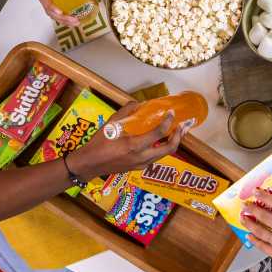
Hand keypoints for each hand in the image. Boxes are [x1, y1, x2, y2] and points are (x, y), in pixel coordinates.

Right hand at [34, 0, 94, 26]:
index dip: (52, 7)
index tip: (60, 12)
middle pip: (49, 11)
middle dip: (62, 19)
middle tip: (74, 21)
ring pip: (51, 14)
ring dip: (62, 21)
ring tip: (75, 23)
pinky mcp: (49, 0)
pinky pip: (54, 11)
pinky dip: (61, 17)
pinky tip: (71, 20)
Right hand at [69, 104, 187, 179]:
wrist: (89, 165)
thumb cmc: (98, 144)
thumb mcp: (110, 124)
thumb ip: (126, 112)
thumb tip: (138, 103)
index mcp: (134, 145)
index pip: (158, 133)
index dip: (168, 121)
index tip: (172, 113)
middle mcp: (141, 157)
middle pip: (169, 148)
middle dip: (178, 137)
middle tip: (182, 126)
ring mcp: (141, 164)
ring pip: (164, 155)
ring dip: (172, 143)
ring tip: (175, 133)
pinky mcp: (138, 168)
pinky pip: (155, 158)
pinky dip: (161, 149)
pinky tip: (160, 142)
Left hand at [239, 188, 271, 271]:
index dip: (265, 196)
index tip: (256, 191)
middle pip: (265, 216)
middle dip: (253, 209)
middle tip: (245, 204)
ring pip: (260, 231)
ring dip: (249, 223)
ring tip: (243, 217)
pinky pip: (262, 246)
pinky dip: (254, 240)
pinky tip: (248, 235)